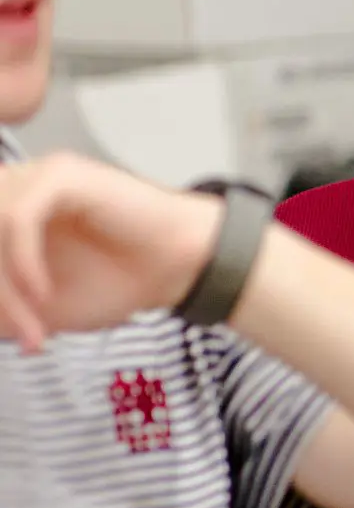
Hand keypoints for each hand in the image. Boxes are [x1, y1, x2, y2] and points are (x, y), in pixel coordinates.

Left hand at [0, 153, 220, 349]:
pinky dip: (23, 263)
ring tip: (35, 321)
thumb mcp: (32, 307)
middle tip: (26, 332)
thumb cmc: (117, 281)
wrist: (181, 268)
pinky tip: (45, 291)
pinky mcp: (63, 175)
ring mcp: (36, 176)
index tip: (16, 331)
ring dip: (6, 286)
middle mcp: (13, 187)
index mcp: (3, 213)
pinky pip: (17, 218)